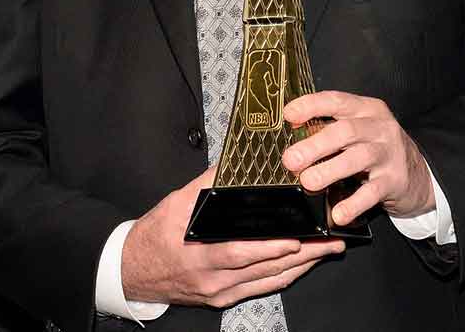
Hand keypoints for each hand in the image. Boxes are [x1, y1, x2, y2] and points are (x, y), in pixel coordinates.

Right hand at [121, 165, 345, 306]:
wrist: (133, 271)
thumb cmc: (154, 237)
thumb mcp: (175, 204)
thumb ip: (206, 185)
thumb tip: (232, 164)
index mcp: (199, 252)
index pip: (241, 252)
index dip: (271, 248)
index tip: (297, 238)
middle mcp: (213, 278)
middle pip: (265, 268)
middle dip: (303, 254)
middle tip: (331, 241)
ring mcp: (220, 292)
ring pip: (269, 280)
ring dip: (302, 266)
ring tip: (328, 250)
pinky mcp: (223, 298)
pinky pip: (262, 288)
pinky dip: (285, 276)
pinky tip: (303, 265)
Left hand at [281, 91, 435, 225]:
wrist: (418, 174)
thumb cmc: (378, 148)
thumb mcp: (360, 130)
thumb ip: (331, 128)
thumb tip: (294, 136)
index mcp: (367, 109)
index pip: (337, 101)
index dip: (311, 106)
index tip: (289, 115)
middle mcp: (379, 128)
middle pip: (345, 131)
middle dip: (315, 145)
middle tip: (291, 159)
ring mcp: (388, 154)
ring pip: (358, 158)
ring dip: (329, 170)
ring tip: (308, 181)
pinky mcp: (394, 181)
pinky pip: (372, 192)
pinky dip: (354, 203)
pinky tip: (338, 213)